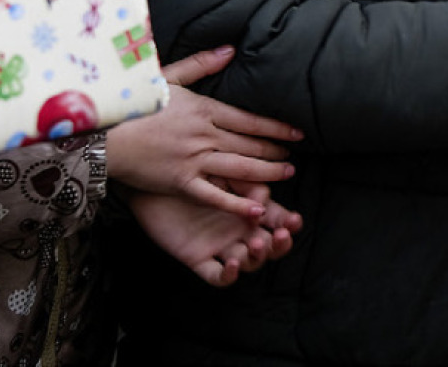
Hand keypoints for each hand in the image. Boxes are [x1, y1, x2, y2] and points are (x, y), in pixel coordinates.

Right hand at [105, 45, 303, 217]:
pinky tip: (258, 208)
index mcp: (203, 109)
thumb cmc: (131, 103)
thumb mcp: (166, 77)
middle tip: (295, 156)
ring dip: (268, 172)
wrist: (101, 133)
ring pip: (241, 167)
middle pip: (250, 144)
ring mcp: (193, 159)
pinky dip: (237, 203)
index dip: (276, 127)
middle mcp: (204, 134)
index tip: (297, 132)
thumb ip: (201, 64)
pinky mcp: (180, 182)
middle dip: (276, 151)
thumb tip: (230, 50)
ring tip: (288, 174)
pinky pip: (214, 195)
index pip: (250, 119)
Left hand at [128, 183, 301, 286]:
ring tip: (254, 242)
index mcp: (248, 209)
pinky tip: (232, 263)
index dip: (289, 224)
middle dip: (280, 244)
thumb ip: (245, 182)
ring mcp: (219, 246)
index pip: (276, 220)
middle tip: (282, 234)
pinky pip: (217, 275)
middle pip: (269, 246)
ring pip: (248, 262)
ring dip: (257, 256)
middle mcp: (237, 230)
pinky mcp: (197, 258)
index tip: (295, 220)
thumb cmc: (189, 172)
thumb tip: (265, 197)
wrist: (152, 181)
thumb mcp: (221, 172)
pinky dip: (228, 275)